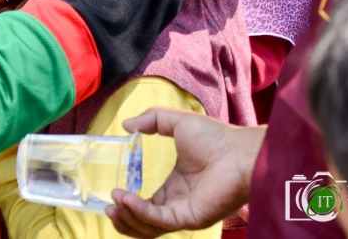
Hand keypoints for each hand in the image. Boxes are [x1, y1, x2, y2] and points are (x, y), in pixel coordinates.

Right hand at [105, 109, 264, 237]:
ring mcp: (184, 213)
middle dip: (123, 218)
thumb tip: (126, 124)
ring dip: (128, 219)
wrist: (239, 150)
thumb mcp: (177, 122)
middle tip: (108, 207)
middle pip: (144, 222)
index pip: (147, 204)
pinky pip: (160, 221)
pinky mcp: (190, 218)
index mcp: (175, 188)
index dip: (128, 203)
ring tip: (114, 203)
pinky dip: (140, 212)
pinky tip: (127, 199)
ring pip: (149, 227)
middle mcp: (178, 204)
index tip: (112, 193)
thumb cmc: (216, 137)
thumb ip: (151, 121)